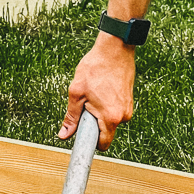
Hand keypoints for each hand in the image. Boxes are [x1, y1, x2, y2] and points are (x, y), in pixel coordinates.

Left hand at [58, 33, 135, 150]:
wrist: (115, 48)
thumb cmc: (96, 67)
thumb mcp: (76, 93)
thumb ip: (70, 117)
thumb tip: (64, 134)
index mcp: (111, 117)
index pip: (102, 144)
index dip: (89, 144)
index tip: (81, 142)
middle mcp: (123, 116)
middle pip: (105, 131)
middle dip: (92, 123)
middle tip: (85, 105)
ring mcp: (128, 108)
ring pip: (109, 120)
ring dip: (98, 112)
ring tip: (94, 93)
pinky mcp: (128, 100)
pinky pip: (114, 110)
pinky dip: (105, 105)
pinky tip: (101, 89)